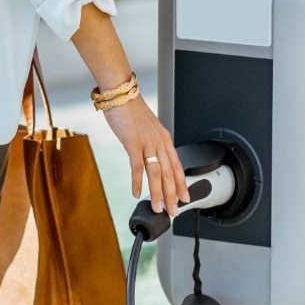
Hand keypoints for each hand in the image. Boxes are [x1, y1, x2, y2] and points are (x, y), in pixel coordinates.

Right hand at [104, 97, 187, 213]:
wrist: (120, 94)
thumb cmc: (130, 110)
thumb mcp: (146, 128)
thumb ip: (150, 143)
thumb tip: (149, 158)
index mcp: (164, 139)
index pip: (177, 166)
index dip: (182, 184)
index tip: (184, 198)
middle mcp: (159, 142)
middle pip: (169, 173)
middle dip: (172, 195)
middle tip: (173, 211)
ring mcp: (147, 143)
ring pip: (157, 173)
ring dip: (158, 193)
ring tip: (158, 208)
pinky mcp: (133, 143)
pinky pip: (137, 167)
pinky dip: (138, 182)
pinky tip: (137, 193)